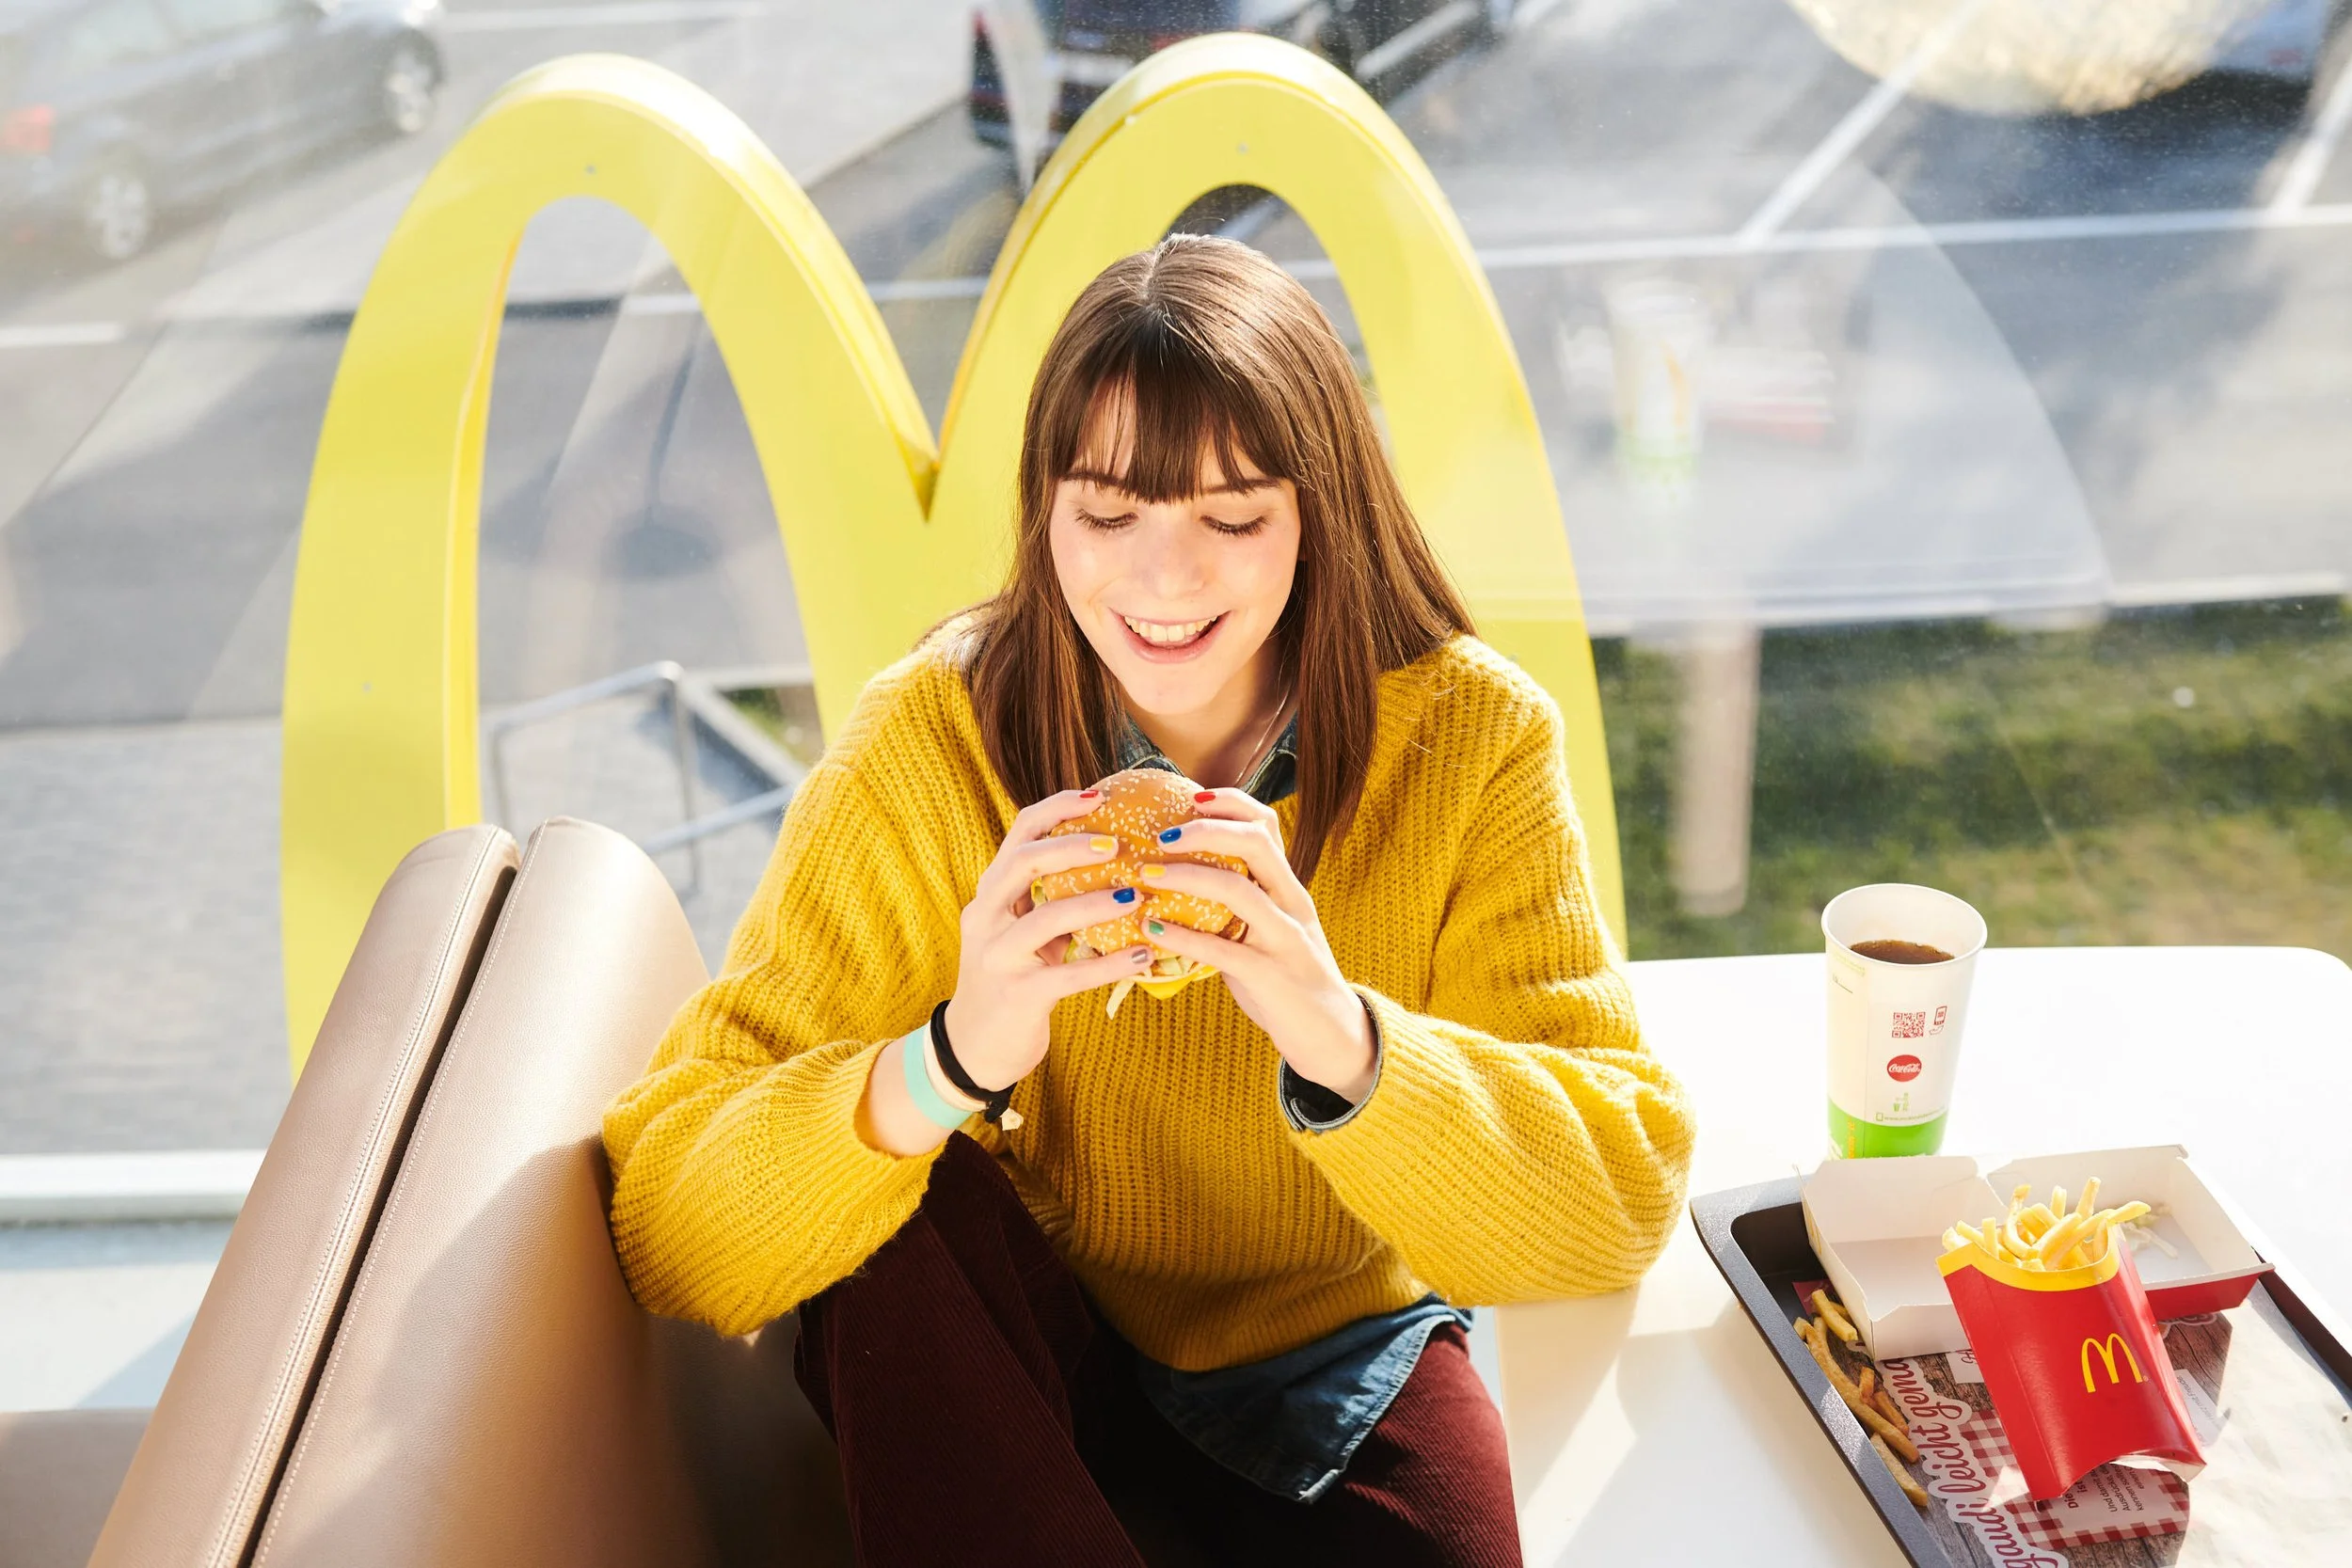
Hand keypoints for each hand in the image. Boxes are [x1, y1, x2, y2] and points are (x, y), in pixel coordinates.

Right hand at [943, 789, 1157, 1090]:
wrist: (975, 1047)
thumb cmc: (1011, 980)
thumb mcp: (1020, 932)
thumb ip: (1048, 901)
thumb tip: (1113, 864)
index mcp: (989, 895)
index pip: (1017, 835)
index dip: (1056, 809)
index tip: (1098, 795)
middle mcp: (985, 918)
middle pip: (1023, 862)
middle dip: (1072, 846)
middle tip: (1117, 843)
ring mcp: (997, 956)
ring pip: (1046, 917)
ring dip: (1095, 903)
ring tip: (1134, 898)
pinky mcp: (1017, 995)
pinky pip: (1069, 974)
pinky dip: (1109, 964)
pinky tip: (1142, 957)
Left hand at [1141, 790, 1376, 1101]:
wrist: (1330, 1033)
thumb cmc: (1283, 976)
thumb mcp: (1266, 929)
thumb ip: (1235, 902)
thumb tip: (1173, 876)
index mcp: (1288, 886)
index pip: (1266, 824)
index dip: (1228, 802)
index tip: (1188, 795)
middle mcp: (1291, 903)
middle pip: (1256, 843)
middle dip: (1206, 828)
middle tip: (1160, 833)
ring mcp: (1285, 939)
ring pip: (1239, 891)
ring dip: (1187, 876)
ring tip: (1145, 873)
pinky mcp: (1272, 977)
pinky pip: (1224, 951)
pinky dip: (1184, 936)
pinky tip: (1152, 928)